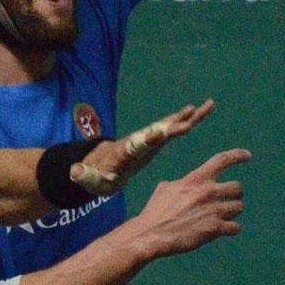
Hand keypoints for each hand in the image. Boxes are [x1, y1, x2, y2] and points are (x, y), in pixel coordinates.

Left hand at [70, 100, 211, 194]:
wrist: (96, 164)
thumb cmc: (95, 176)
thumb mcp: (87, 179)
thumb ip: (83, 176)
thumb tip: (75, 173)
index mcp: (126, 150)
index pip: (139, 143)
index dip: (150, 138)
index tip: (164, 131)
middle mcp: (139, 139)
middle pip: (159, 128)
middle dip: (175, 122)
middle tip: (194, 112)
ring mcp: (147, 138)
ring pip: (169, 124)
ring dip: (188, 116)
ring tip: (208, 105)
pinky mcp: (154, 140)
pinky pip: (173, 128)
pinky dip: (187, 120)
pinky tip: (200, 112)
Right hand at [124, 144, 249, 259]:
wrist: (150, 235)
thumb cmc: (155, 213)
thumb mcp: (165, 190)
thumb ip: (181, 184)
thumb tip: (183, 183)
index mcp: (195, 179)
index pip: (222, 160)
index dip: (237, 155)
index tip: (247, 156)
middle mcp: (207, 191)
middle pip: (237, 188)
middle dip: (233, 195)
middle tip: (225, 202)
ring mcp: (213, 210)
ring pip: (238, 207)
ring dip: (231, 213)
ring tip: (219, 218)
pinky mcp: (215, 229)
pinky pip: (235, 227)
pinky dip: (230, 229)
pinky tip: (220, 231)